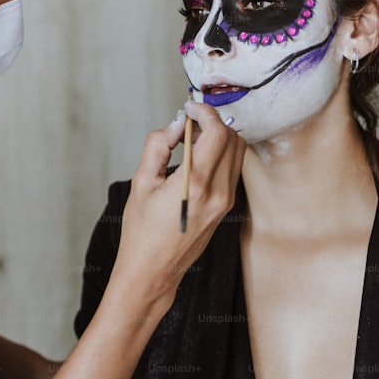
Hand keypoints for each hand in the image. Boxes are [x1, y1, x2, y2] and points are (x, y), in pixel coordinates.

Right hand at [111, 102, 245, 309]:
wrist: (153, 271)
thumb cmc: (141, 231)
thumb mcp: (141, 182)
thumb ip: (158, 146)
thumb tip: (175, 124)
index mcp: (195, 184)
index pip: (217, 133)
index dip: (205, 113)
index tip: (190, 108)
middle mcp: (217, 193)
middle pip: (233, 139)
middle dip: (213, 123)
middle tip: (189, 121)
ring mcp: (225, 202)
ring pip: (237, 153)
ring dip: (219, 138)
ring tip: (191, 139)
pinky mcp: (226, 208)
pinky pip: (232, 170)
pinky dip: (220, 154)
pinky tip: (197, 157)